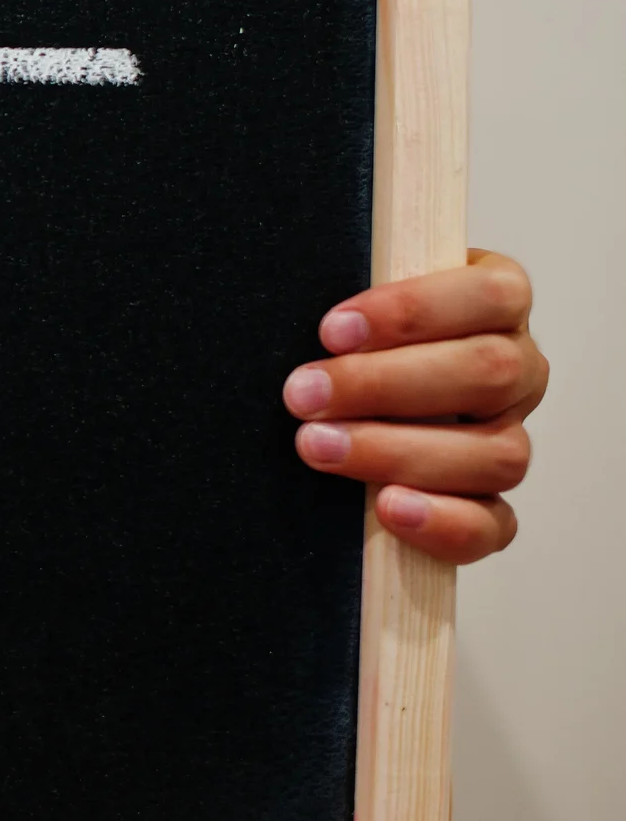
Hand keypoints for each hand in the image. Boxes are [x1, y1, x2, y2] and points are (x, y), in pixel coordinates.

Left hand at [286, 250, 544, 564]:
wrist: (343, 399)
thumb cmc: (348, 341)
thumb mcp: (355, 309)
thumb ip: (354, 310)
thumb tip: (324, 327)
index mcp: (497, 304)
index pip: (492, 295)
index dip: (412, 312)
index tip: (331, 331)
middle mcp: (518, 370)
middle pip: (489, 373)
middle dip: (382, 384)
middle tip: (303, 395)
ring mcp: (509, 437)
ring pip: (496, 452)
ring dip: (398, 451)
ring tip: (319, 446)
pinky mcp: (492, 502)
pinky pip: (493, 525)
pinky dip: (443, 522)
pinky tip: (387, 508)